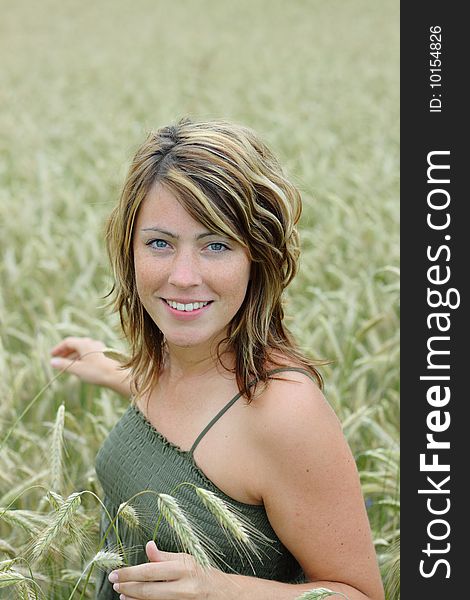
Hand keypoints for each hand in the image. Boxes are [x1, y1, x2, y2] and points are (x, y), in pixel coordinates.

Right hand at [50, 337, 131, 395]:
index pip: (68, 342)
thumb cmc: (97, 372)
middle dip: (65, 352)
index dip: (58, 348)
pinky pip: (89, 354)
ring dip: (73, 356)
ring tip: (66, 365)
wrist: (118, 376)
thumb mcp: (77, 369)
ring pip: (83, 350)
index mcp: (84, 343)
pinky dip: (81, 358)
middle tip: (57, 360)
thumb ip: (64, 365)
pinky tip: (80, 367)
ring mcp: (99, 348)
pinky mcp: (104, 355)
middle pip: (75, 345)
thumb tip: (52, 362)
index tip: (52, 355)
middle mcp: (92, 343)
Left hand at [108, 541, 225, 599]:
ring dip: (133, 598)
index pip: (150, 571)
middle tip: (114, 583)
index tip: (114, 573)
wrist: (224, 594)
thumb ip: (165, 556)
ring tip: (122, 593)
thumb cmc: (202, 573)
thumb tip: (148, 546)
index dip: (129, 573)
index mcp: (183, 568)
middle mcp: (183, 587)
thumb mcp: (187, 559)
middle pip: (147, 590)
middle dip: (127, 587)